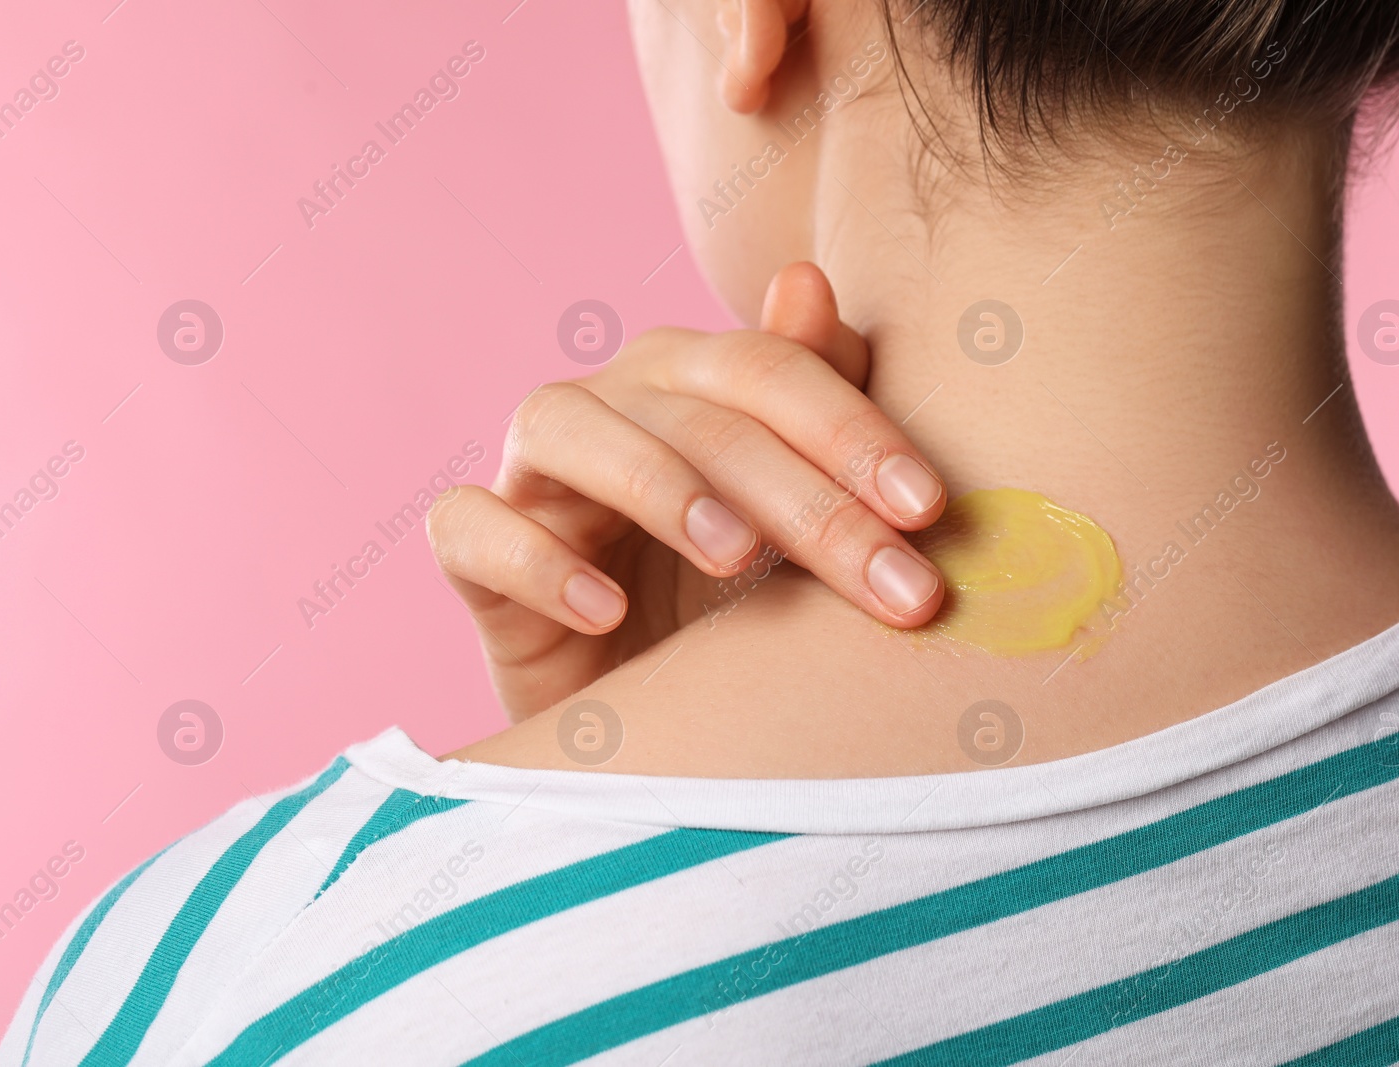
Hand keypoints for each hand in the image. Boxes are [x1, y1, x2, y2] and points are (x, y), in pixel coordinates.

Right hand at [428, 263, 946, 719]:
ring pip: (568, 428)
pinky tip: (605, 613)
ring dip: (656, 482)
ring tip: (735, 558)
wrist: (630, 707)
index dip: (851, 429)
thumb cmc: (725, 602)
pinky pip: (474, 527)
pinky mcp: (471, 551)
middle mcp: (610, 404)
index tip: (928, 509)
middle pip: (697, 412)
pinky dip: (535, 559)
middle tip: (889, 583)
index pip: (771, 371)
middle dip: (804, 497)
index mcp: (691, 380)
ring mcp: (532, 473)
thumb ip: (816, 404)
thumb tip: (809, 278)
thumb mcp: (792, 520)